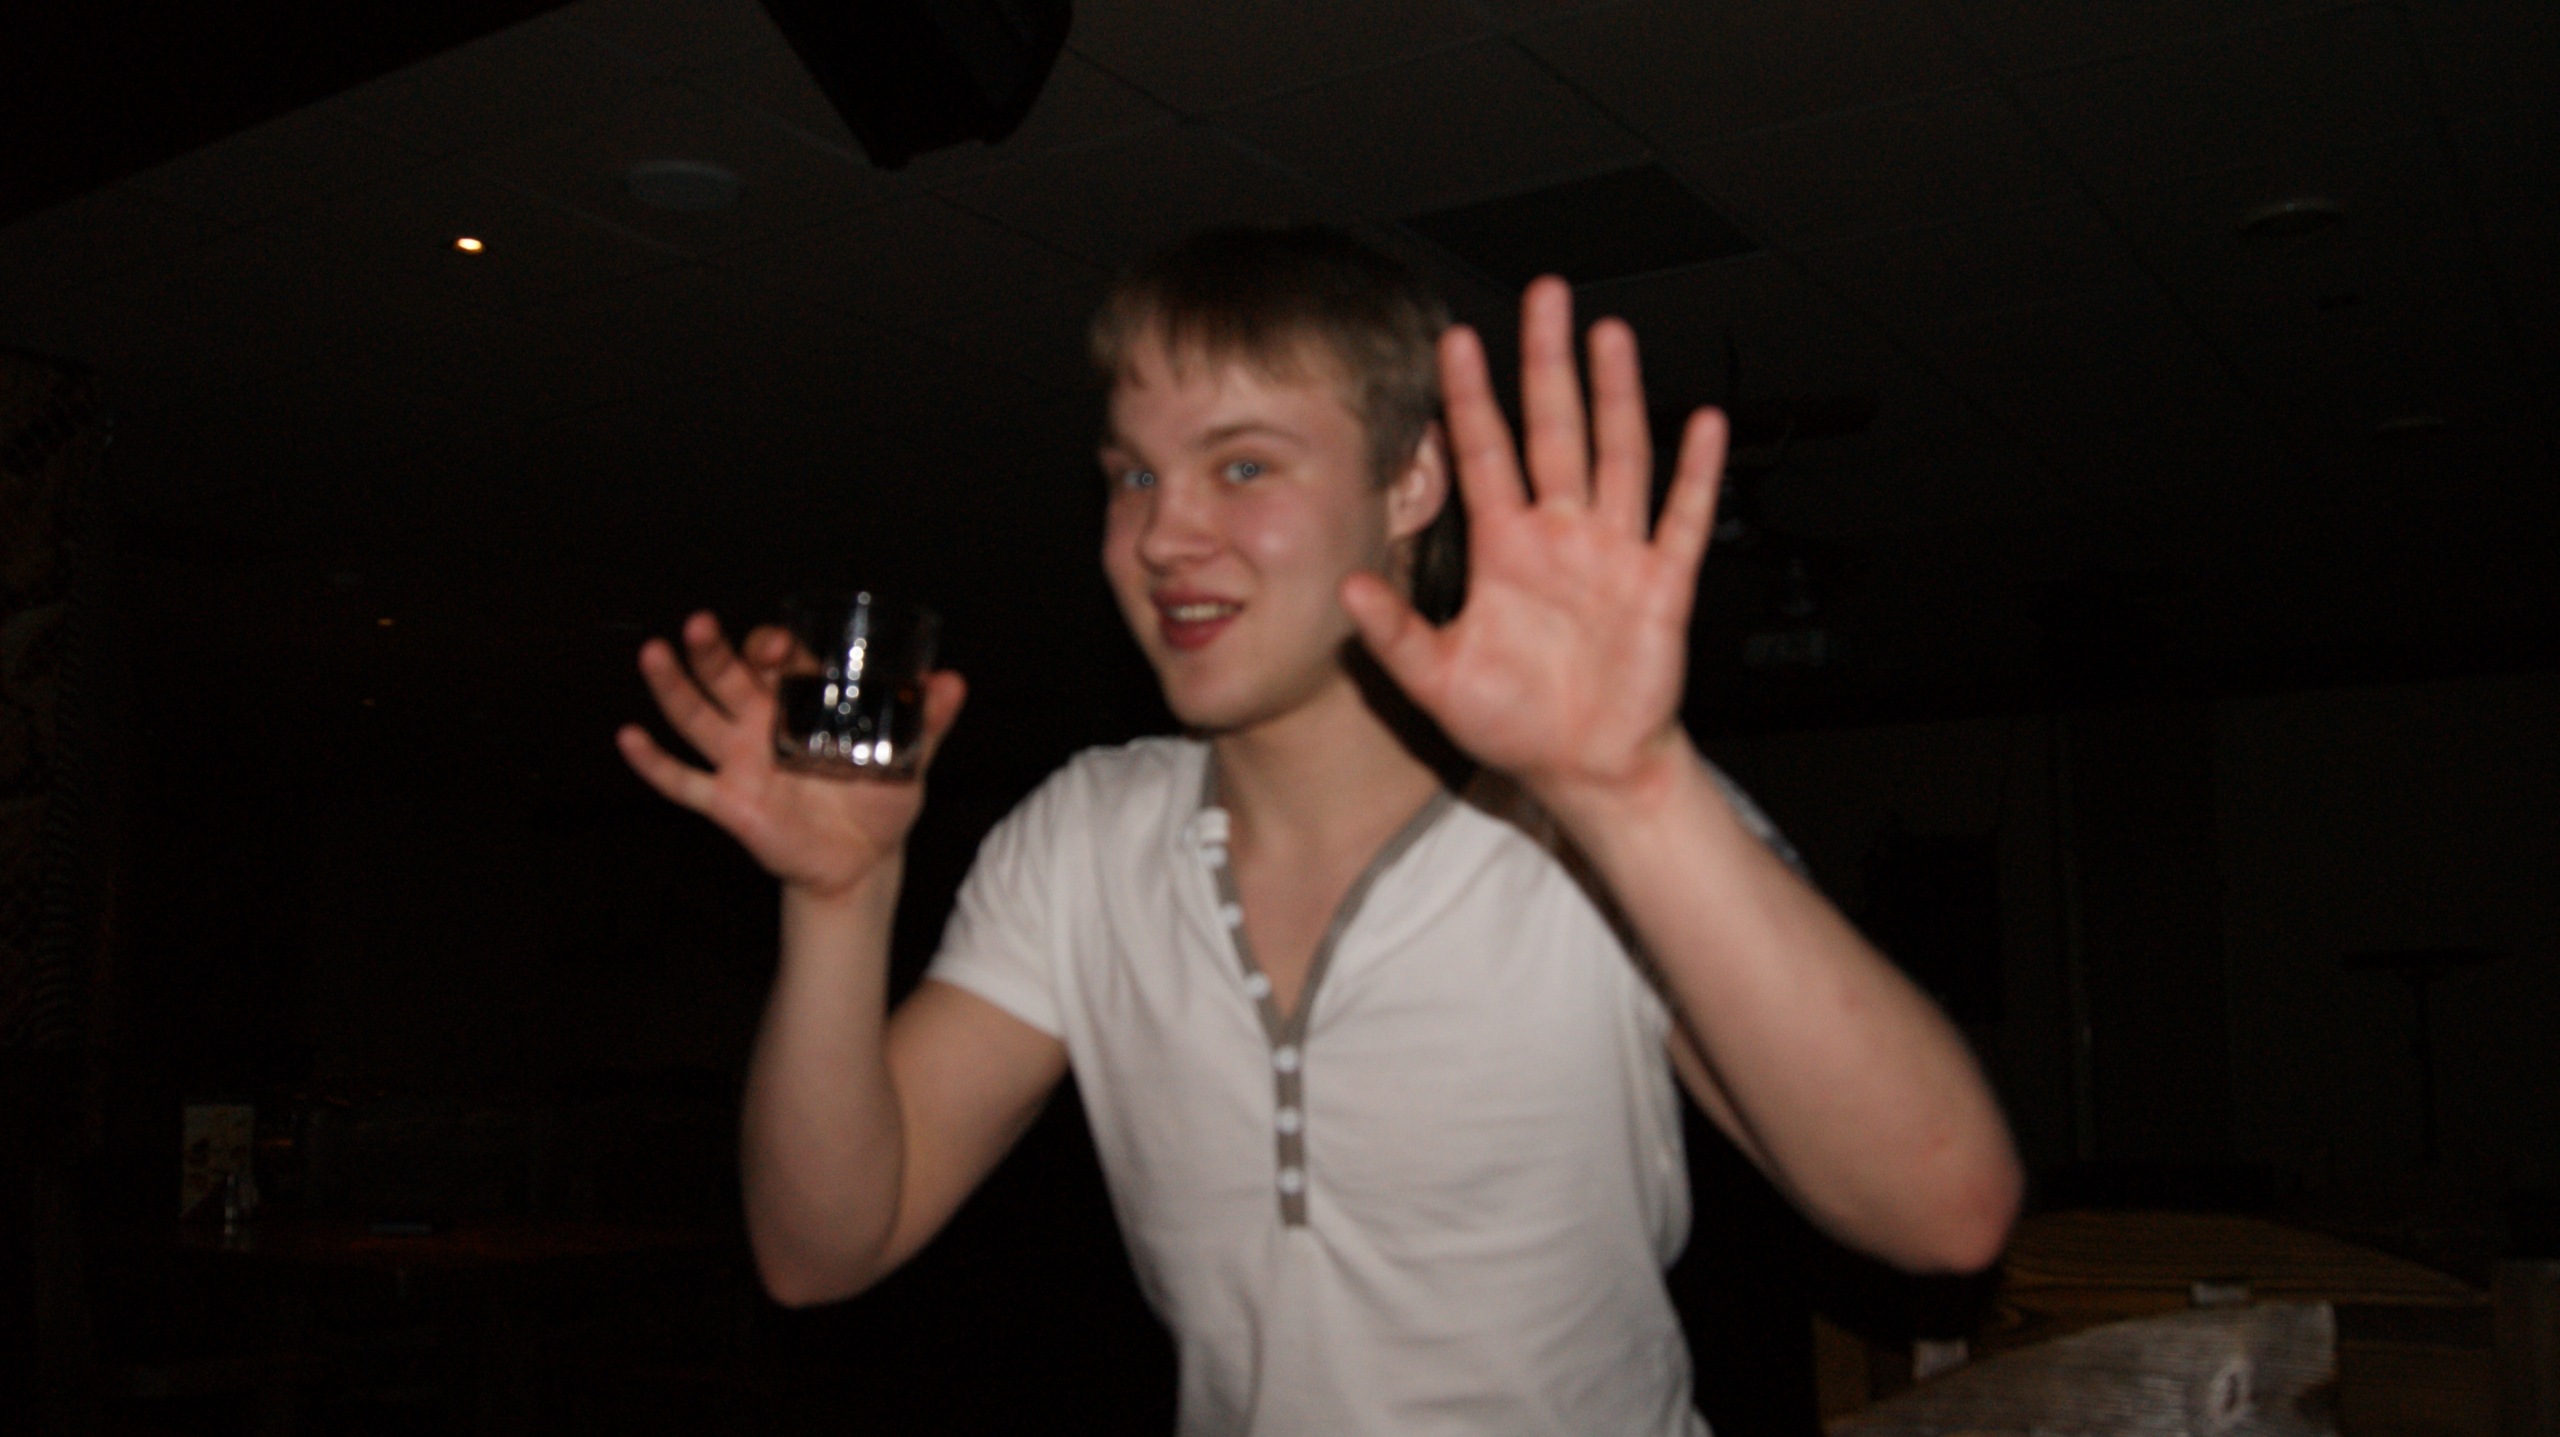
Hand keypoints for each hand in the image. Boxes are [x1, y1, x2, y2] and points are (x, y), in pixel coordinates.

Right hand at [615, 611, 966, 899]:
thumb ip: (927, 720)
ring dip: (673, 686)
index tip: (784, 645)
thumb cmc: (880, 801)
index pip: (780, 659)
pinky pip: (682, 782)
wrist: (863, 862)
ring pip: (695, 716)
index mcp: (803, 702)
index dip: (776, 645)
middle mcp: (762, 722)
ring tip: (653, 653)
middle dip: (714, 649)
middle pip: (727, 676)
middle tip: (700, 624)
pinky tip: (628, 738)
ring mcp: (739, 759)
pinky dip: (653, 762)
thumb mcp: (909, 757)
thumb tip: (952, 682)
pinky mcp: (727, 800)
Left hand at [1341, 277, 1724, 804]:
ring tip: (1609, 335)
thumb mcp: (1438, 680)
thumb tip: (1347, 590)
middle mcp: (1561, 536)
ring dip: (1616, 396)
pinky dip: (1694, 474)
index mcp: (1506, 549)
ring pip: (1617, 455)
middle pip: (1554, 429)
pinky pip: (1680, 520)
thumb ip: (1395, 634)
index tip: (1454, 341)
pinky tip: (1703, 425)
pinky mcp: (1660, 585)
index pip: (1485, 453)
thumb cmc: (1516, 724)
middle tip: (1544, 297)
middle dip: (1547, 363)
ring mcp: (1614, 554)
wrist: (1585, 768)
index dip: (1469, 399)